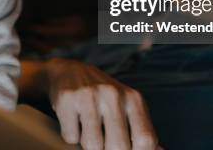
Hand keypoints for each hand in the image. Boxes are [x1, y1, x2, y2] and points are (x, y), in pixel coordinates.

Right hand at [45, 58, 160, 149]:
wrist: (69, 70)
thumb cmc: (103, 95)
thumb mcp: (127, 105)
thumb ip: (141, 129)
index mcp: (133, 98)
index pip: (146, 140)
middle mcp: (113, 94)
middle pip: (119, 147)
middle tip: (104, 141)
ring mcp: (89, 95)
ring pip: (92, 146)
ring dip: (88, 144)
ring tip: (88, 129)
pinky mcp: (67, 99)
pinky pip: (71, 137)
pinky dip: (71, 135)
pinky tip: (74, 120)